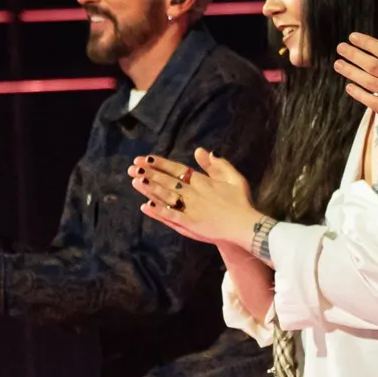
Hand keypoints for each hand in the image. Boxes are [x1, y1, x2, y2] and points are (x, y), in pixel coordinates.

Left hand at [130, 148, 260, 246]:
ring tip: (135, 181)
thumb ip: (217, 164)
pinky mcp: (191, 224)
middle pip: (168, 181)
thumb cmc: (241, 201)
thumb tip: (201, 151)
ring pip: (166, 196)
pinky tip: (146, 206)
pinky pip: (171, 216)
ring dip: (150, 189)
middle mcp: (194, 193)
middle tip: (132, 168)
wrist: (245, 225)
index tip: (145, 159)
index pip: (177, 169)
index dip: (160, 164)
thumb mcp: (234, 178)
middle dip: (149, 174)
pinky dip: (159, 211)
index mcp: (203, 181)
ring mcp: (191, 209)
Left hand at [333, 14, 377, 135]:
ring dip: (353, 73)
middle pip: (374, 66)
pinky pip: (376, 104)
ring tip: (339, 65)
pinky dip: (361, 95)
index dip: (368, 43)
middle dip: (355, 56)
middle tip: (340, 48)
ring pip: (371, 83)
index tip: (353, 37)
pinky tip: (349, 87)